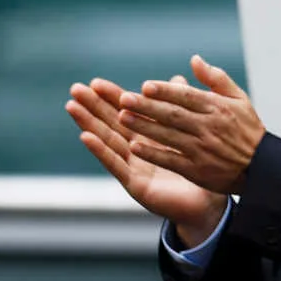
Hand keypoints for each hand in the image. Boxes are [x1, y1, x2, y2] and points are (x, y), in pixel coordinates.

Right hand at [67, 78, 224, 245]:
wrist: (208, 202)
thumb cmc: (199, 167)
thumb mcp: (190, 132)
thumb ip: (181, 105)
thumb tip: (178, 78)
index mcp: (149, 136)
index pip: (127, 112)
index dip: (111, 97)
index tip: (95, 82)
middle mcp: (137, 150)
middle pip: (111, 123)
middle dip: (92, 106)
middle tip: (75, 89)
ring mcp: (133, 167)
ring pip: (108, 141)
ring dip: (89, 124)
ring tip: (73, 108)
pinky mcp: (135, 183)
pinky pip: (116, 164)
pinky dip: (100, 150)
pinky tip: (86, 137)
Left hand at [116, 56, 267, 195]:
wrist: (262, 167)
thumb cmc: (247, 129)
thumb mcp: (239, 98)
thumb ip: (216, 78)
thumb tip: (194, 60)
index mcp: (219, 107)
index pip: (187, 96)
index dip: (165, 91)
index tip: (145, 86)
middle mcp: (209, 127)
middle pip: (173, 114)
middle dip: (147, 106)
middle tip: (124, 99)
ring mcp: (202, 149)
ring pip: (168, 136)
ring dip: (144, 127)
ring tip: (122, 118)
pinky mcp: (197, 169)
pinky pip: (171, 160)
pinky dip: (153, 153)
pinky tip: (135, 146)